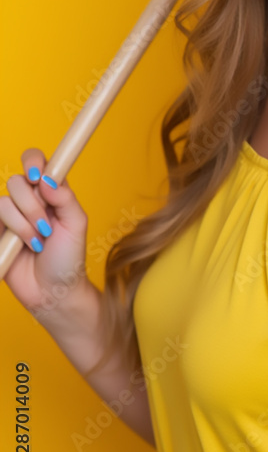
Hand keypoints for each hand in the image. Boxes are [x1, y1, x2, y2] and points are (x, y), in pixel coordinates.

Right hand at [0, 148, 88, 315]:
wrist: (52, 290)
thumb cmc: (68, 257)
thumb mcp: (76, 226)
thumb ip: (66, 199)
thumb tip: (48, 179)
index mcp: (50, 191)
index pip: (36, 161)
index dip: (32, 161)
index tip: (37, 177)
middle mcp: (29, 199)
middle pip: (17, 181)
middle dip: (32, 206)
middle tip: (47, 228)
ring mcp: (10, 216)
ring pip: (3, 202)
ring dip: (22, 225)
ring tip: (37, 243)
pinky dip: (10, 232)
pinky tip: (21, 247)